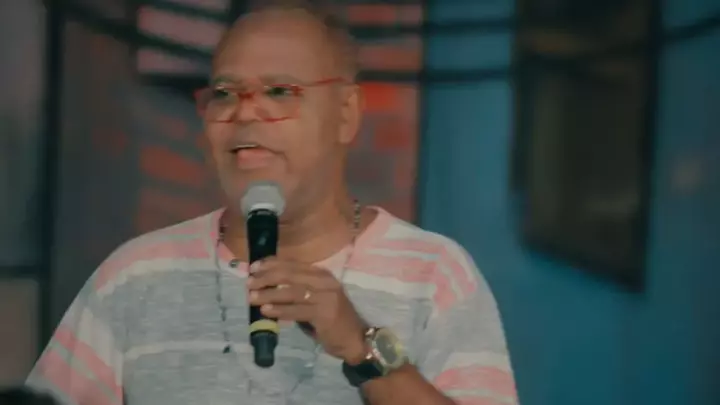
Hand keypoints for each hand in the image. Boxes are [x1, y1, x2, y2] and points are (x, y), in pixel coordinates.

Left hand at [246, 257, 368, 362]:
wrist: (355, 339)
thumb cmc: (331, 319)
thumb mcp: (315, 298)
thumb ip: (296, 291)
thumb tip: (267, 286)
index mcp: (322, 274)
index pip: (293, 264)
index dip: (272, 264)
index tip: (254, 267)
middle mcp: (325, 282)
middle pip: (291, 275)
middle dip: (267, 277)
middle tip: (249, 283)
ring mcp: (327, 297)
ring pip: (292, 292)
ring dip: (270, 294)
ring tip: (252, 297)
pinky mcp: (325, 314)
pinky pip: (297, 310)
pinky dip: (280, 310)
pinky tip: (266, 311)